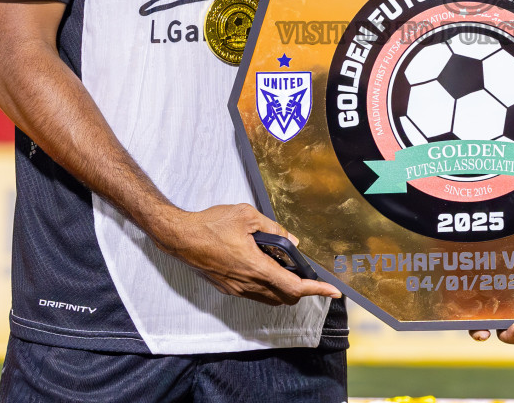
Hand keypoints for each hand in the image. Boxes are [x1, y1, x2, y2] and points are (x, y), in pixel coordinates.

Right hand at [150, 203, 340, 305]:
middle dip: (301, 288)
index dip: (316, 290)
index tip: (332, 291)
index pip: (293, 286)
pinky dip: (267, 286)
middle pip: (285, 297)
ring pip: (270, 298)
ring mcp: (236, 288)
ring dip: (283, 288)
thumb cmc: (211, 224)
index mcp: (256, 266)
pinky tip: (264, 267)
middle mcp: (247, 283)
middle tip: (308, 274)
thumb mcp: (247, 216)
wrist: (180, 237)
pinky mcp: (228, 288)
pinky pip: (255, 293)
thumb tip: (291, 240)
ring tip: (285, 266)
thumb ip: (273, 228)